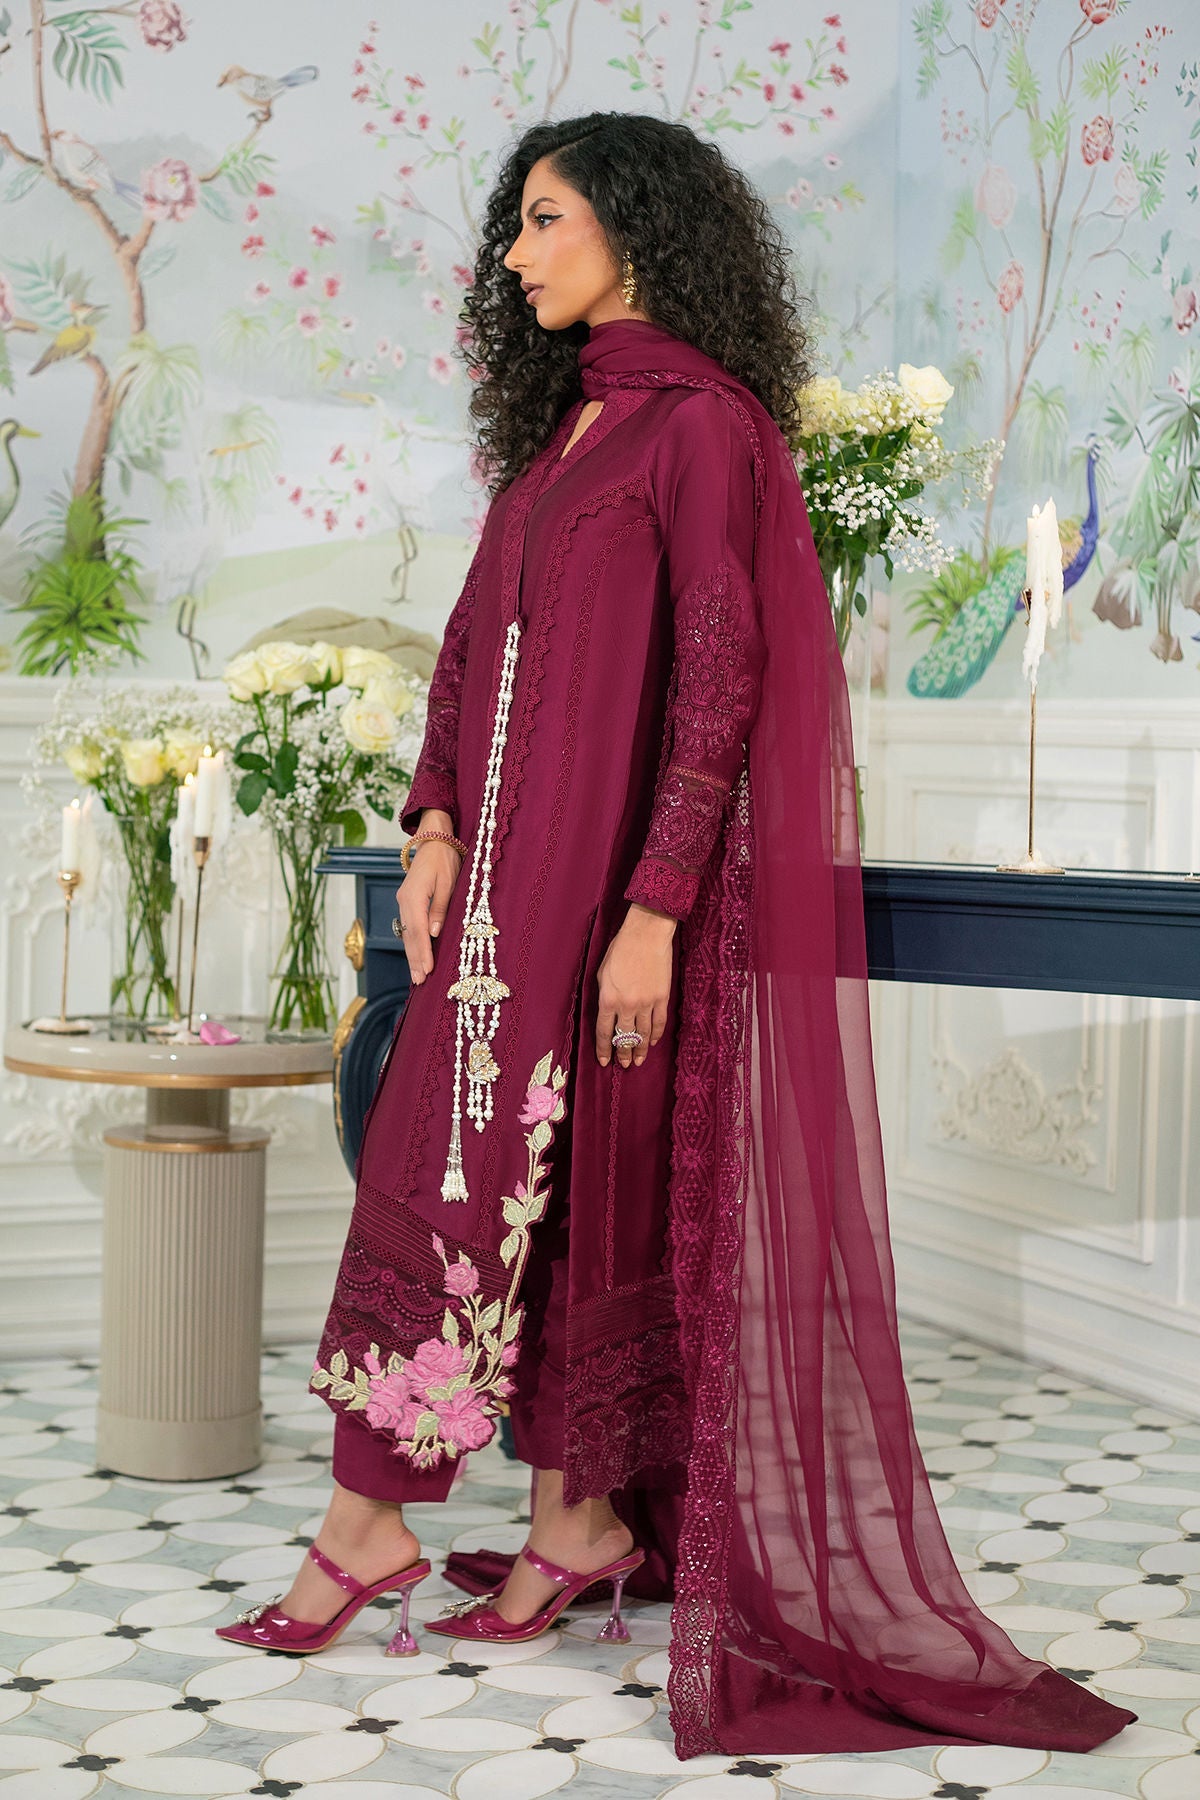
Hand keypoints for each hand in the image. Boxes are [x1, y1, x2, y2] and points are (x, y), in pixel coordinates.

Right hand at [397, 810, 461, 984]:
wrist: (434, 840)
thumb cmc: (444, 860)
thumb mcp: (448, 883)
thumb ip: (440, 909)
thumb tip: (434, 933)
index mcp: (414, 896)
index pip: (418, 930)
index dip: (422, 952)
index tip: (427, 970)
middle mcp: (404, 902)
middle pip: (409, 936)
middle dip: (415, 960)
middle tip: (419, 982)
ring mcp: (404, 902)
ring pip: (406, 934)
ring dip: (412, 955)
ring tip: (417, 976)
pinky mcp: (407, 902)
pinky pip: (409, 928)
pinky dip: (412, 944)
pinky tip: (416, 957)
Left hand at [595, 903, 675, 1068]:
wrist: (646, 936)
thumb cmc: (620, 950)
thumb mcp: (602, 973)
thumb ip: (604, 995)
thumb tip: (607, 1012)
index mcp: (608, 999)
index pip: (604, 1032)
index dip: (604, 1049)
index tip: (604, 1061)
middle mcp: (627, 1006)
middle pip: (624, 1037)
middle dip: (622, 1053)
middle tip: (623, 1064)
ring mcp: (646, 1003)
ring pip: (643, 1034)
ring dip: (639, 1050)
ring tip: (637, 1061)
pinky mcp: (662, 998)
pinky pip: (659, 1022)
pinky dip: (655, 1035)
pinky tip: (651, 1042)